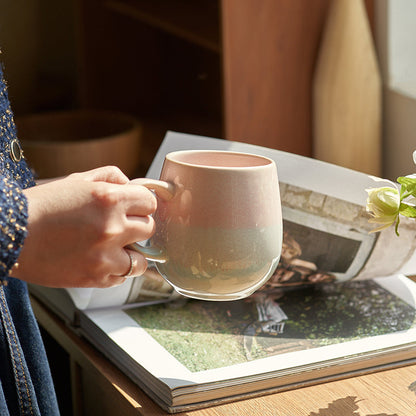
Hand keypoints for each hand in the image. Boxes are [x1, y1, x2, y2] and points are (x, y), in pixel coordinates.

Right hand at [12, 166, 156, 287]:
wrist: (10, 235)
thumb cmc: (42, 206)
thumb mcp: (77, 180)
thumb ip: (111, 177)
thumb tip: (133, 186)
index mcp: (109, 199)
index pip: (150, 203)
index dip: (142, 204)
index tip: (135, 207)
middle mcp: (112, 228)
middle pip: (149, 229)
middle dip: (137, 226)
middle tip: (120, 226)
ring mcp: (105, 257)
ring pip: (142, 260)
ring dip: (131, 253)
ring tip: (113, 248)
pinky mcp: (95, 279)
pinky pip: (123, 277)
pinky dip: (116, 270)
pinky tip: (100, 260)